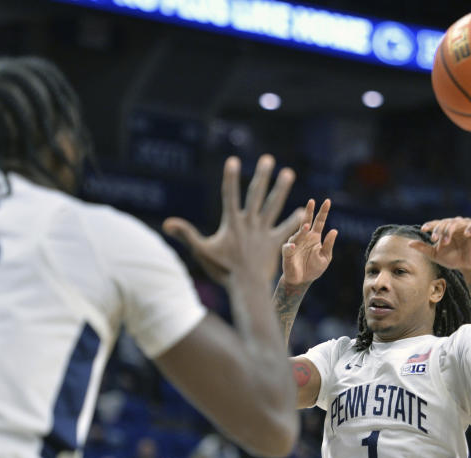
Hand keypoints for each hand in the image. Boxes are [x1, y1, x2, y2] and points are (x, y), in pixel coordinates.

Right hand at [163, 155, 303, 284]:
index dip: (231, 178)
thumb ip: (186, 234)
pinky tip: (304, 211)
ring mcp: (264, 232)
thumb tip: (167, 223)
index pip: (230, 195)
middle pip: (256, 195)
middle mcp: (250, 223)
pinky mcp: (275, 243)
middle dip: (262, 176)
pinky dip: (295, 221)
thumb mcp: (202, 251)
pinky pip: (287, 229)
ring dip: (281, 189)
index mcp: (232, 223)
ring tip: (289, 172)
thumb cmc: (222, 270)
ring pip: (274, 206)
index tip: (233, 160)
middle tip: (268, 159)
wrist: (246, 286)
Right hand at [281, 198, 337, 285]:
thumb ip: (329, 245)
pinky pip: (288, 248)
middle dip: (309, 211)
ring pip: (298, 234)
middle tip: (312, 201)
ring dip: (302, 230)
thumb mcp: (325, 257)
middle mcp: (304, 237)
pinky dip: (290, 246)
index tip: (328, 201)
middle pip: (306, 221)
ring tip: (307, 226)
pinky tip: (294, 246)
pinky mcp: (287, 253)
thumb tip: (335, 230)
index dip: (323, 212)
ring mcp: (295, 243)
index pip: (319, 221)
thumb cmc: (314, 268)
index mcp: (315, 237)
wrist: (302, 281)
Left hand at [415, 217, 470, 272]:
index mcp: (445, 229)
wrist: (467, 266)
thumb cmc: (452, 259)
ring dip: (450, 231)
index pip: (436, 223)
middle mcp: (455, 225)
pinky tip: (466, 234)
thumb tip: (409, 243)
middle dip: (439, 230)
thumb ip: (424, 248)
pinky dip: (470, 227)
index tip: (423, 230)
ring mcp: (466, 226)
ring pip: (457, 222)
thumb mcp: (436, 255)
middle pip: (445, 222)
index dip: (430, 225)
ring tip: (445, 242)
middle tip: (434, 240)